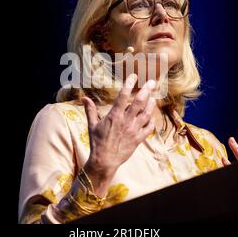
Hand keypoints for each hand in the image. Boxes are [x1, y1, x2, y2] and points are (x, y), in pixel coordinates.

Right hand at [82, 74, 155, 188]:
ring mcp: (134, 130)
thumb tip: (84, 98)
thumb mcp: (92, 125)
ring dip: (151, 104)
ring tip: (153, 97)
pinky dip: (152, 121)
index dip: (129, 84)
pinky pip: (149, 128)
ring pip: (147, 113)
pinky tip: (151, 116)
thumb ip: (90, 110)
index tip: (134, 76)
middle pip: (140, 102)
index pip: (123, 95)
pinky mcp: (138, 139)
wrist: (104, 161)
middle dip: (147, 90)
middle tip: (152, 82)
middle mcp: (126, 121)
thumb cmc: (97, 142)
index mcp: (114, 115)